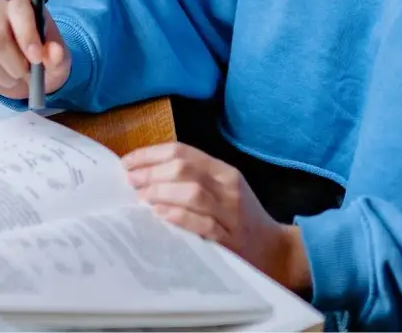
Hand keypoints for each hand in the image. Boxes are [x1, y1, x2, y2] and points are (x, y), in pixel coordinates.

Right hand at [0, 0, 68, 99]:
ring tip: (17, 77)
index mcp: (22, 5)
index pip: (18, 8)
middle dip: (14, 62)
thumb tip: (54, 53)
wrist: (28, 70)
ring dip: (5, 76)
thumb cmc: (44, 59)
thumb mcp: (58, 60)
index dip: (26, 33)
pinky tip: (4, 78)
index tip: (36, 58)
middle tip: (26, 74)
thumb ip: (58, 57)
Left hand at [123, 143, 312, 294]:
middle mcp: (228, 187)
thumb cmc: (240, 219)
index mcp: (224, 171)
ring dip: (160, 192)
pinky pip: (201, 223)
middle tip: (130, 182)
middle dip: (151, 173)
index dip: (150, 154)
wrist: (274, 250)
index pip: (182, 152)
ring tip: (141, 198)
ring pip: (192, 192)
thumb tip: (146, 175)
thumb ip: (192, 180)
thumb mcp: (222, 190)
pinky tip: (160, 214)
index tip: (127, 162)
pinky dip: (178, 216)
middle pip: (184, 169)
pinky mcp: (229, 239)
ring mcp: (230, 213)